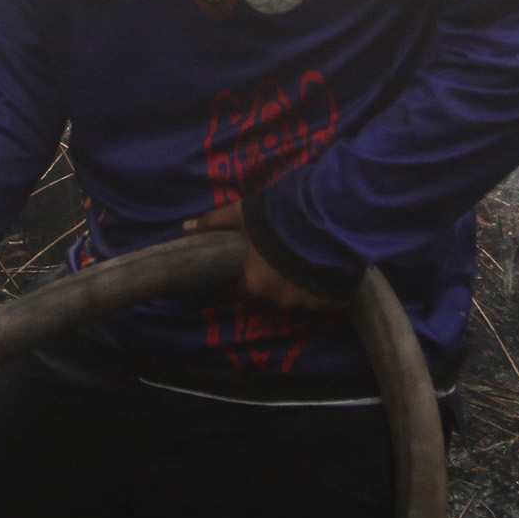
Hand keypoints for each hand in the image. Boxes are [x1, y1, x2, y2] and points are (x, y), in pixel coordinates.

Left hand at [181, 193, 336, 312]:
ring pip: (297, 298)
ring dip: (297, 286)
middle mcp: (279, 300)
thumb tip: (186, 228)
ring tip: (304, 264)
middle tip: (277, 260)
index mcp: (254, 285)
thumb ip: (215, 223)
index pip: (239, 291)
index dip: (239, 281)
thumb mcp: (242, 214)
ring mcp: (307, 303)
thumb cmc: (277, 218)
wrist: (327, 217)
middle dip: (271, 282)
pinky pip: (323, 301)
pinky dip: (322, 291)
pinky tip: (326, 273)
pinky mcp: (332, 302)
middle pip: (269, 295)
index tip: (242, 273)